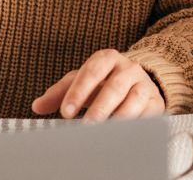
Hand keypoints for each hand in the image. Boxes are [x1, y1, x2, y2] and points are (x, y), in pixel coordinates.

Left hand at [31, 50, 164, 122]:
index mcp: (107, 59)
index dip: (78, 92)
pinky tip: (123, 133)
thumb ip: (59, 93)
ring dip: (119, 116)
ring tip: (105, 131)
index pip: (92, 71)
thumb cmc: (104, 82)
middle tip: (86, 125)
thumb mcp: (81, 82)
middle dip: (99, 107)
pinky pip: (147, 112)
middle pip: (114, 86)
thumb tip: (37, 106)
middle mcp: (128, 68)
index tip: (65, 112)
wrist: (139, 82)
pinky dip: (135, 123)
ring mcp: (144, 84)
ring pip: (134, 99)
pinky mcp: (155, 101)